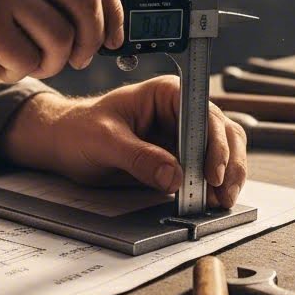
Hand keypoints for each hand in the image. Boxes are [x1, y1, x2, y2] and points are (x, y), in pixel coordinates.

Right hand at [0, 0, 124, 79]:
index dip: (111, 7)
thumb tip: (88, 9)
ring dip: (48, 62)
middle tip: (75, 60)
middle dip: (91, 41)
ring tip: (18, 60)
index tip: (113, 35)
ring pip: (63, 38)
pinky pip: (29, 59)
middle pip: (88, 3)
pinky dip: (16, 71)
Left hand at [0, 75, 248, 208]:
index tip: (212, 172)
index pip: (204, 112)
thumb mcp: (105, 142)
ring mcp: (184, 133)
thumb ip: (139, 157)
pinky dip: (216, 185)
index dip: (215, 141)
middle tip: (222, 193)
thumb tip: (174, 175)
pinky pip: (208, 169)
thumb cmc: (81, 130)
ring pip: (224, 150)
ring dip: (228, 175)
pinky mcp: (180, 156)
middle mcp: (182, 110)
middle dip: (228, 163)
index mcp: (166, 93)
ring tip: (221, 201)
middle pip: (223, 131)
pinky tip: (212, 201)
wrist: (66, 143)